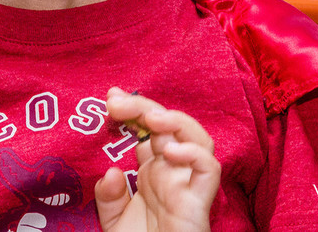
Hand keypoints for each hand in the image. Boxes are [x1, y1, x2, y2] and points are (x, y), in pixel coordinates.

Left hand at [95, 87, 219, 231]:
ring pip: (199, 138)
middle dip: (144, 106)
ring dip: (175, 121)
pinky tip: (170, 151)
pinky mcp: (200, 200)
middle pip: (169, 125)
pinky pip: (209, 168)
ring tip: (150, 118)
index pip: (147, 129)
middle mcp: (172, 172)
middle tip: (115, 102)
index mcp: (152, 171)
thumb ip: (108, 197)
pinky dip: (194, 153)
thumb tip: (110, 172)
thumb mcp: (114, 222)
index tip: (109, 97)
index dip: (132, 109)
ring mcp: (188, 184)